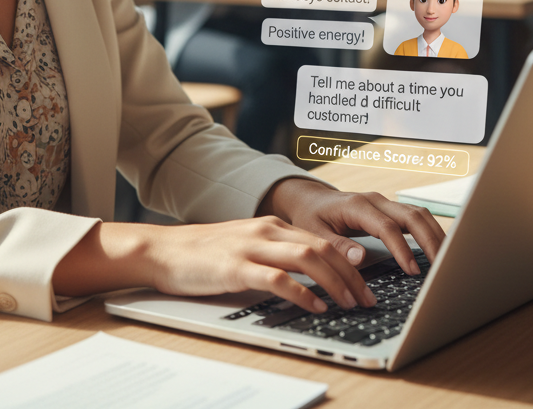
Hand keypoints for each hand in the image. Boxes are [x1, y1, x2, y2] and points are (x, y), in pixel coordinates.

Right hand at [52, 217, 374, 314]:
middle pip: (323, 248)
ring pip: (308, 259)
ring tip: (351, 304)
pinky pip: (278, 279)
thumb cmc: (204, 255)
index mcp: (272, 225)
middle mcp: (267, 230)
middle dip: (352, 276)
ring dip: (336, 283)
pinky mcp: (236, 267)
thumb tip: (312, 279)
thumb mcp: (247, 248)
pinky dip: (302, 293)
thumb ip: (276, 256)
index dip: (351, 264)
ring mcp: (252, 247)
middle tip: (368, 300)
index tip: (367, 287)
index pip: (323, 241)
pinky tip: (315, 307)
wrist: (163, 251)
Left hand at [257, 177, 444, 275]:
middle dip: (430, 241)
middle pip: (412, 216)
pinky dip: (430, 232)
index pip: (386, 226)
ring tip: (447, 262)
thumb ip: (337, 245)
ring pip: (419, 214)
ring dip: (435, 235)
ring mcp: (385, 203)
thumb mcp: (313, 232)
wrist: (309, 198)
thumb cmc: (311, 215)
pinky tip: (438, 251)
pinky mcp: (390, 210)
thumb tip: (361, 258)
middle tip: (442, 269)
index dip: (401, 249)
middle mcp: (375, 200)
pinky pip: (416, 217)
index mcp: (357, 205)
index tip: (412, 271)